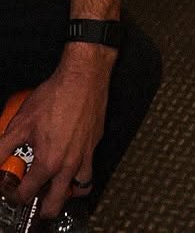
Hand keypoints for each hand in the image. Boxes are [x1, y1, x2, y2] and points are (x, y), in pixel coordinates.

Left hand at [0, 48, 111, 217]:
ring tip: (56, 186)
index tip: (10, 188)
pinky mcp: (95, 142)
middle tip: (33, 198)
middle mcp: (69, 164)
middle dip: (40, 208)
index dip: (13, 194)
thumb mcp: (20, 123)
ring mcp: (85, 154)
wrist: (84, 77)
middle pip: (55, 204)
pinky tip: (69, 157)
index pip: (27, 194)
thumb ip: (2, 149)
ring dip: (67, 191)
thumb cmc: (56, 96)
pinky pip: (89, 166)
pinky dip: (79, 170)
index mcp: (49, 162)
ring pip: (80, 188)